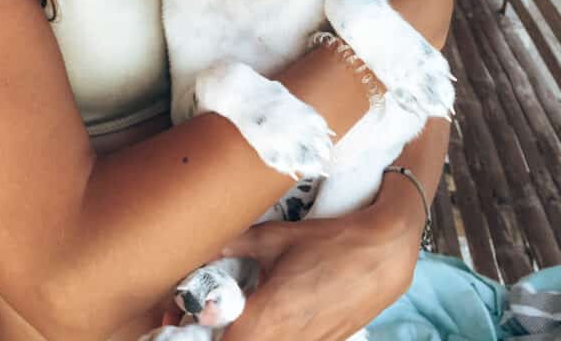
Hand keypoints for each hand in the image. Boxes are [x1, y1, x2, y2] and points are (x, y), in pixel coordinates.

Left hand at [217, 196, 421, 340]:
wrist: (382, 256)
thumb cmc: (329, 244)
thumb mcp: (276, 238)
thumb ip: (235, 245)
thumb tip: (204, 247)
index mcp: (267, 317)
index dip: (199, 330)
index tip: (186, 312)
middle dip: (217, 334)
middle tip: (203, 312)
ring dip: (241, 335)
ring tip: (230, 314)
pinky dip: (266, 335)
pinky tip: (264, 315)